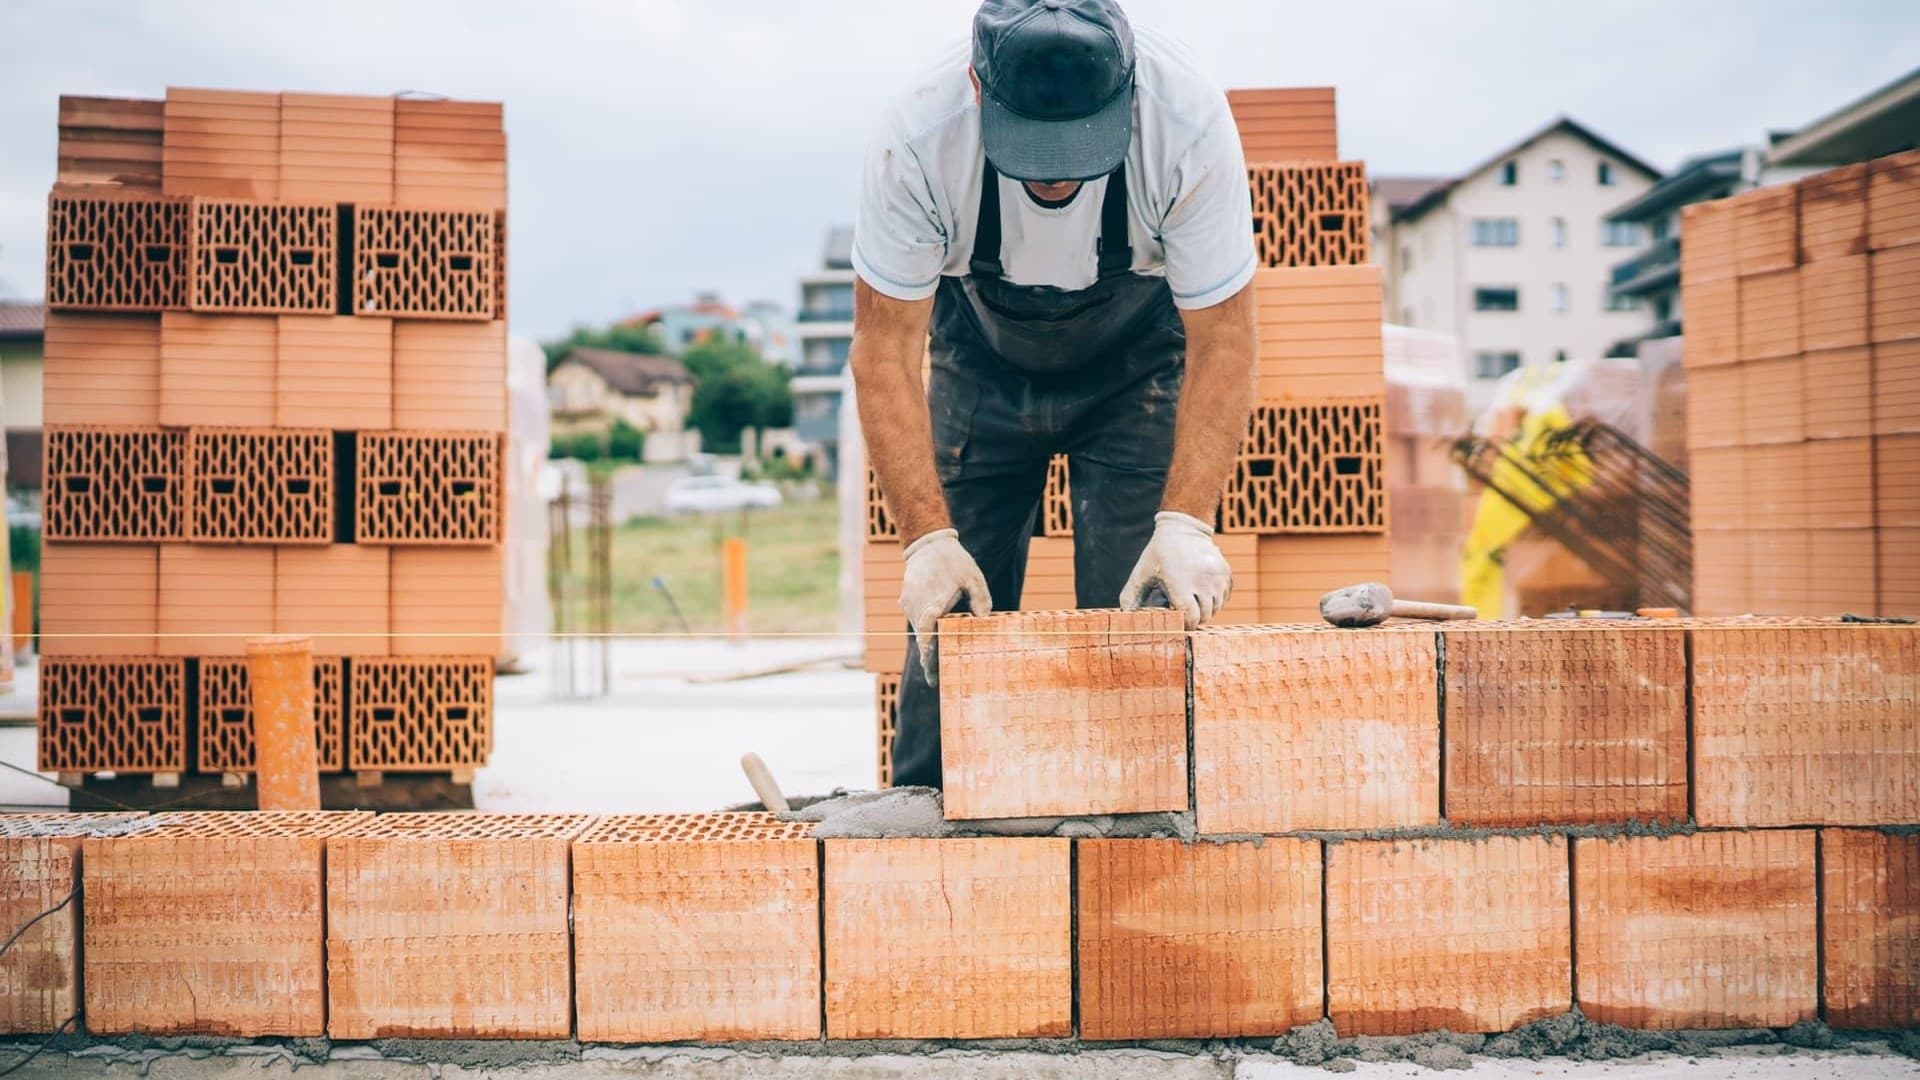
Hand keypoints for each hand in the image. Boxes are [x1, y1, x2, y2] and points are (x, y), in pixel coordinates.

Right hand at [898, 528, 991, 684]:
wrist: (927, 543)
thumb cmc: (953, 561)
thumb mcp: (973, 577)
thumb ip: (981, 600)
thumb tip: (984, 621)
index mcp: (931, 605)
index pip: (927, 640)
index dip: (930, 660)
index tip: (933, 677)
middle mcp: (915, 608)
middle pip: (922, 640)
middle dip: (930, 659)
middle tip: (939, 679)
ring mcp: (908, 605)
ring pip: (919, 630)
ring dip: (928, 643)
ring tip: (940, 661)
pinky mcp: (906, 601)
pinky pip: (917, 620)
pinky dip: (925, 629)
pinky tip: (937, 636)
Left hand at [1119, 511, 1232, 628]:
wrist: (1183, 527)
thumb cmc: (1159, 553)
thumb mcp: (1141, 573)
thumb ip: (1131, 597)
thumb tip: (1126, 617)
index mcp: (1181, 584)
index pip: (1191, 618)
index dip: (1184, 624)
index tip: (1177, 621)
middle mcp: (1203, 582)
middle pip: (1205, 616)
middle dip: (1194, 618)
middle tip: (1183, 612)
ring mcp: (1217, 577)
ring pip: (1216, 608)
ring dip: (1205, 609)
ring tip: (1192, 601)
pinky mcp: (1225, 572)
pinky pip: (1224, 597)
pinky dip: (1215, 600)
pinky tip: (1203, 593)